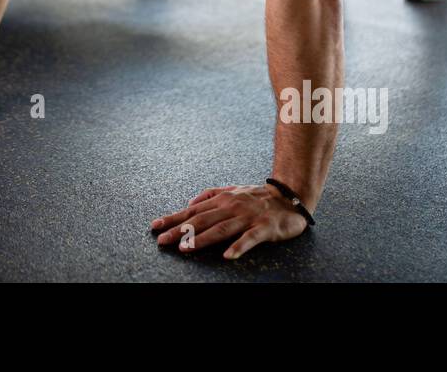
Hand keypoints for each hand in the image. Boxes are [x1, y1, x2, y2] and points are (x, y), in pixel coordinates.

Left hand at [151, 184, 308, 258]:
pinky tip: (228, 256)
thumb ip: (211, 195)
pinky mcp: (264, 227)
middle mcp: (232, 206)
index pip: (193, 210)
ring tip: (186, 248)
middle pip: (202, 219)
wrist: (291, 196)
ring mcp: (248, 217)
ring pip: (221, 228)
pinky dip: (238, 247)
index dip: (173, 218)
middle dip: (180, 231)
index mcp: (222, 199)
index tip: (155, 227)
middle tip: (163, 240)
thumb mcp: (233, 190)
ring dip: (202, 239)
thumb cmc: (259, 197)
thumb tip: (189, 203)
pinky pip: (250, 238)